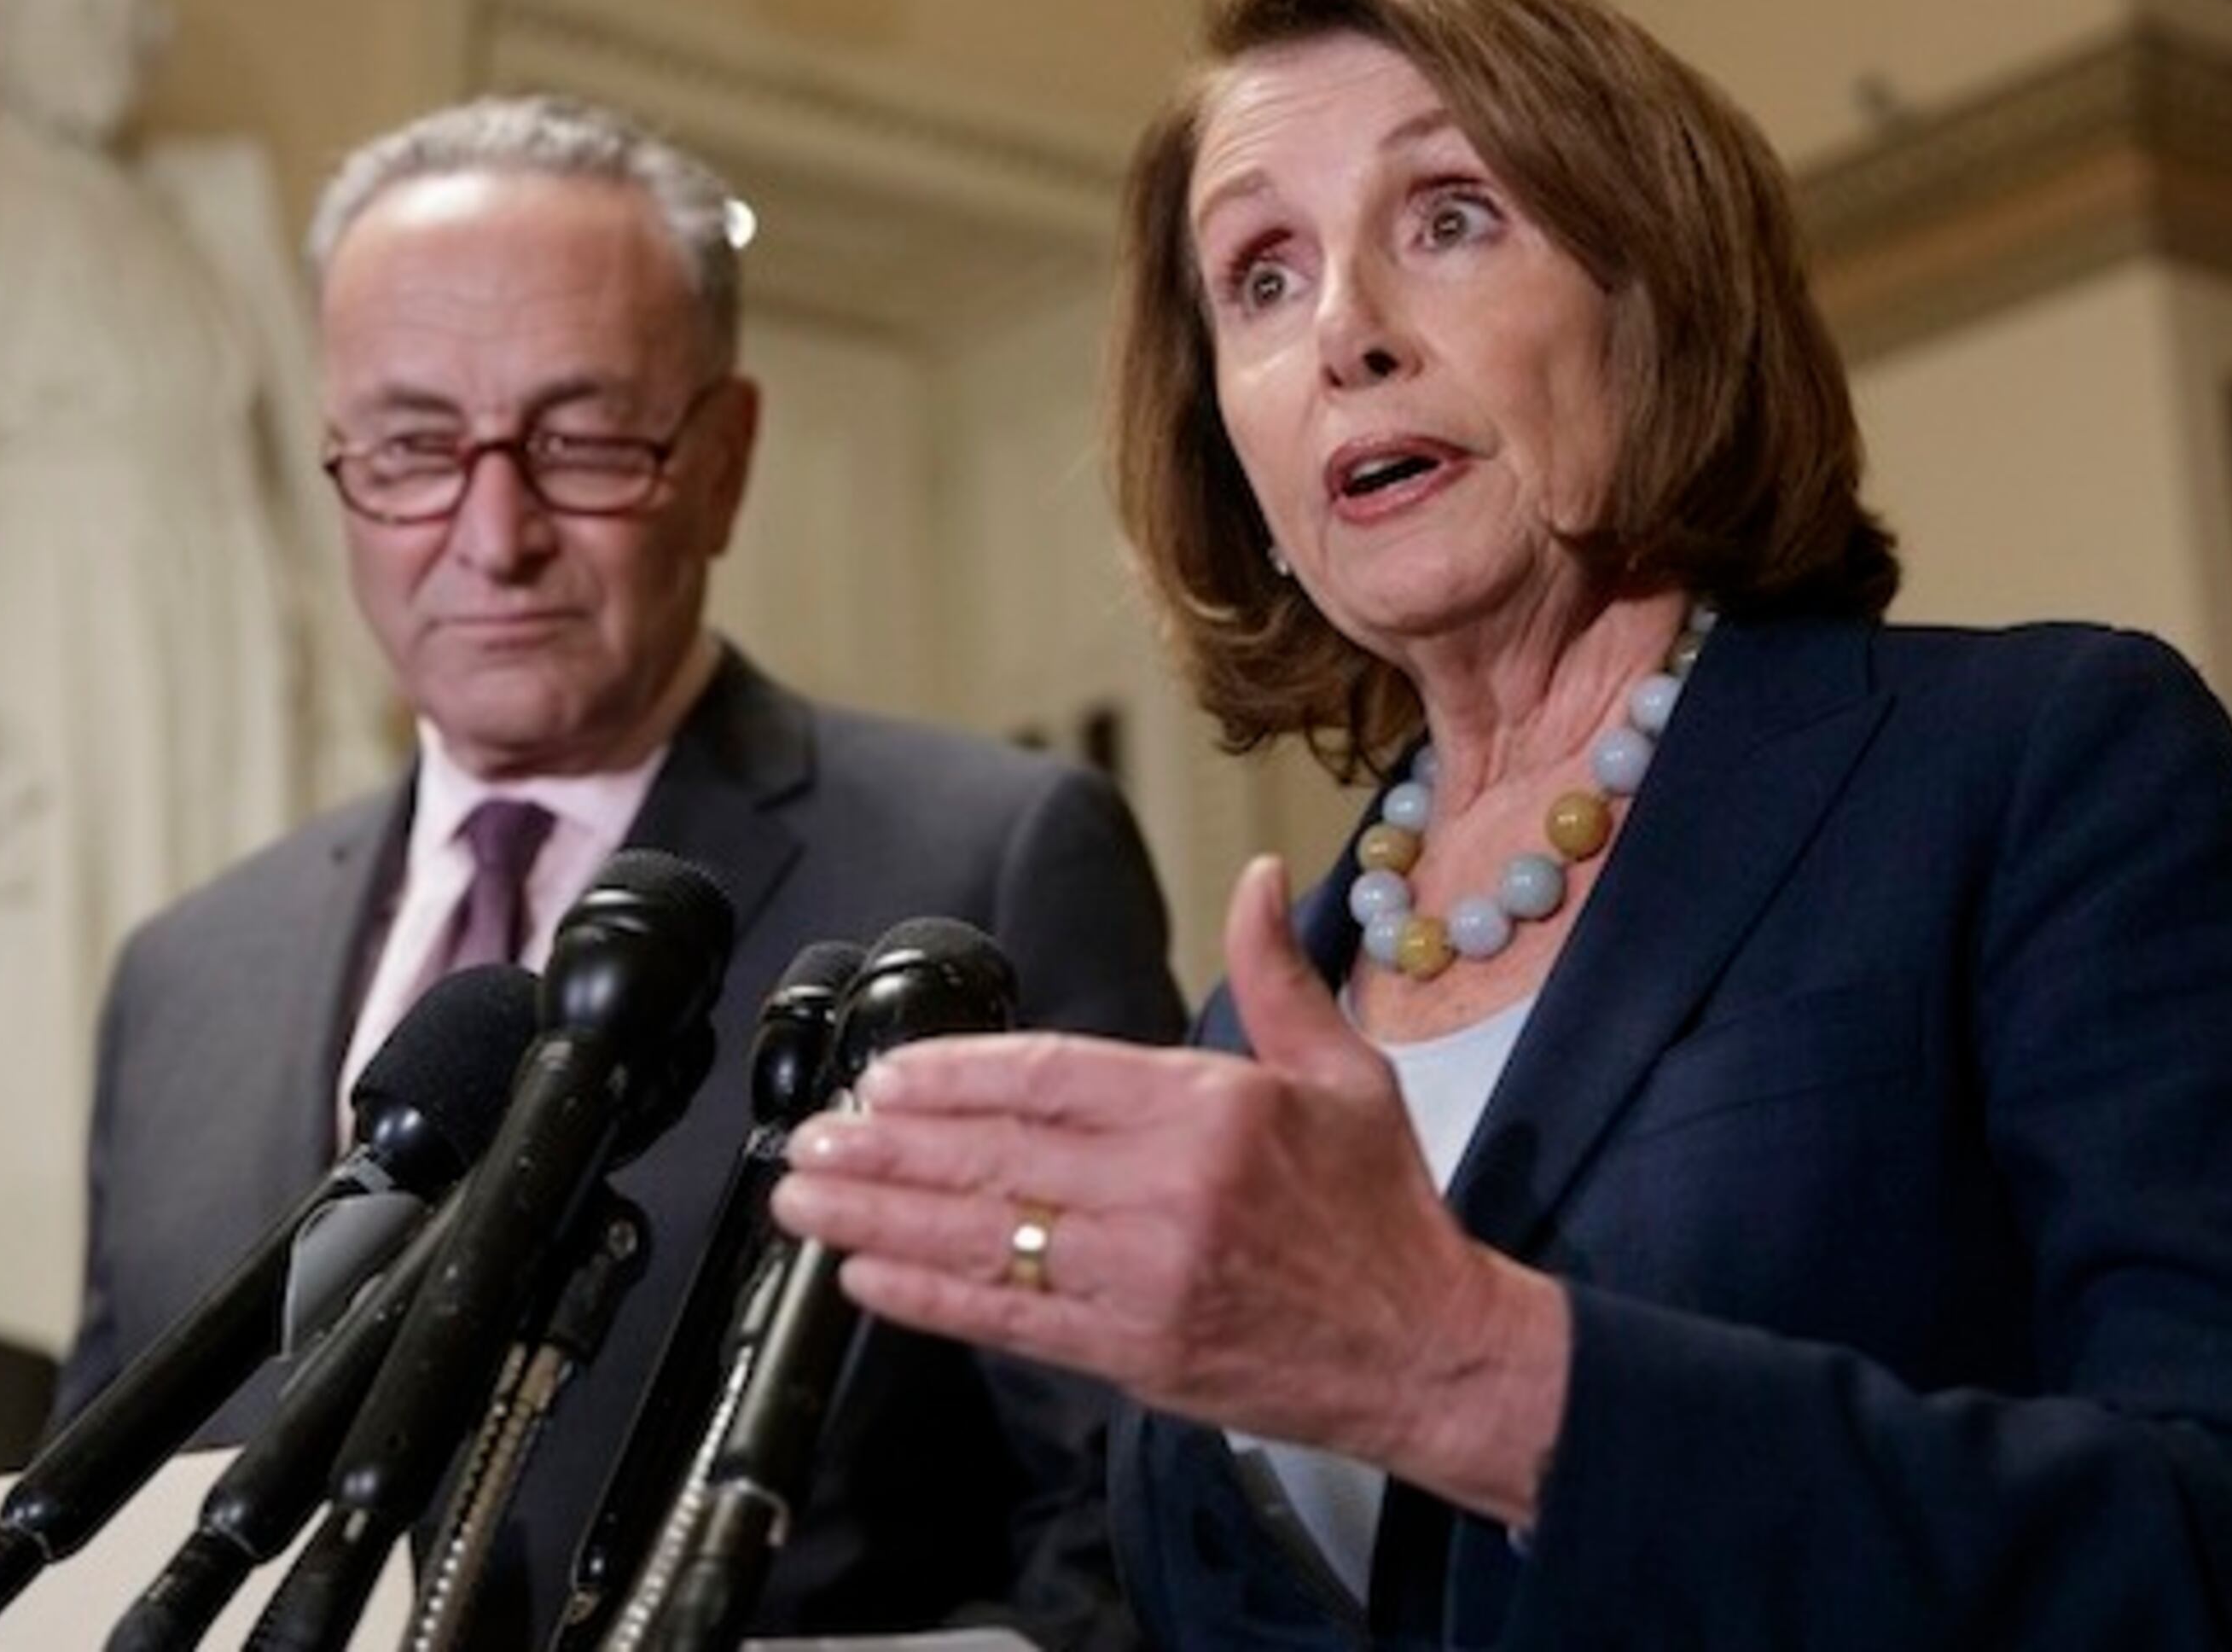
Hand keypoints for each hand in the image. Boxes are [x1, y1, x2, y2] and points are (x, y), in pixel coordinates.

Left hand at [771, 855, 1569, 1522]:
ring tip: (806, 1197)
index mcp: (1212, 1108)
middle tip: (814, 1135)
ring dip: (880, 1216)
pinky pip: (1008, 1318)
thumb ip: (1276, 976)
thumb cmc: (1381, 1215)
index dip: (955, 1074)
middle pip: (997, 1154)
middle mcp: (1169, 1189)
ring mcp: (1144, 1274)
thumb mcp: (1344, 1072)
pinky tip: (868, 1275)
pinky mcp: (1133, 1350)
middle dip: (888, 1146)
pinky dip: (930, 1296)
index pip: (1052, 1076)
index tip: (888, 1076)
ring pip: (984, 1235)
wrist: (1426, 1352)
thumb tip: (1256, 880)